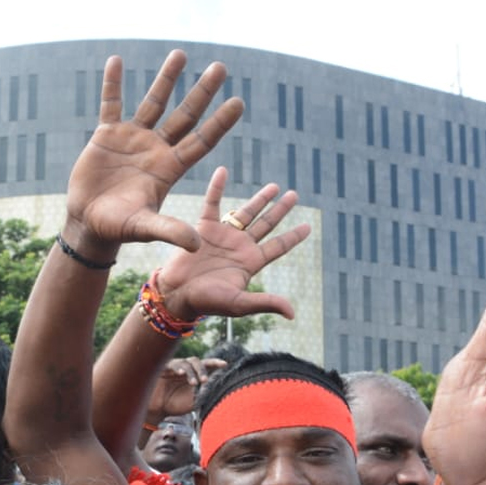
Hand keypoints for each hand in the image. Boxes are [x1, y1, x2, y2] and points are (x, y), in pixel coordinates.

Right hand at [64, 51, 243, 255]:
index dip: (220, 123)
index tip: (238, 102)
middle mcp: (157, 149)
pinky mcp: (107, 136)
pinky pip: (111, 104)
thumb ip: (169, 230)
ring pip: (154, 102)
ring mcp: (133, 140)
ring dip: (167, 79)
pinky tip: (116, 61)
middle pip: (186, 115)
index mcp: (170, 168)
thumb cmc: (119, 228)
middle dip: (203, 92)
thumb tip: (196, 244)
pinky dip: (113, 84)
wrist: (89, 223)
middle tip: (221, 68)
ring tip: (181, 53)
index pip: (202, 141)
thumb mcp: (145, 228)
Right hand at [148, 356, 222, 419]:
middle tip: (205, 381)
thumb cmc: (175, 405)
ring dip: (192, 372)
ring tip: (194, 383)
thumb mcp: (193, 402)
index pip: (206, 365)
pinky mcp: (163, 368)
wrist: (157, 410)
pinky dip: (178, 367)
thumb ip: (203, 394)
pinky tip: (181, 373)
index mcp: (194, 374)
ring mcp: (174, 367)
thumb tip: (213, 385)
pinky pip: (172, 364)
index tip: (225, 364)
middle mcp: (185, 368)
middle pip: (196, 361)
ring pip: (186, 362)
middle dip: (202, 370)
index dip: (215, 363)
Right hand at [157, 167, 308, 321]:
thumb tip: (292, 314)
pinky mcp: (203, 228)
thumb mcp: (239, 304)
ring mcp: (223, 235)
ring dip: (260, 199)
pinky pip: (212, 203)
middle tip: (294, 195)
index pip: (278, 246)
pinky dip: (217, 187)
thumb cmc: (208, 302)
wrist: (177, 294)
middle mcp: (240, 246)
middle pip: (266, 224)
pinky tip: (223, 170)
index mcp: (251, 262)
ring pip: (245, 212)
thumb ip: (265, 303)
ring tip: (274, 186)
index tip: (309, 226)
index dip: (293, 237)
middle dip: (280, 210)